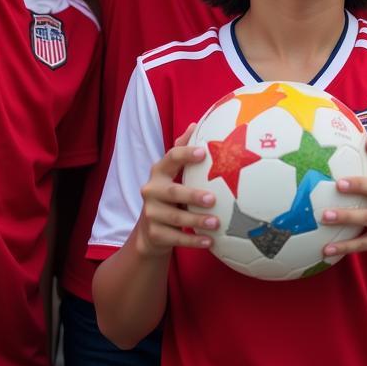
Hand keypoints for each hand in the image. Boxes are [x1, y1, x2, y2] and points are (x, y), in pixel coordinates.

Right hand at [134, 124, 217, 258]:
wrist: (150, 232)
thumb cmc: (169, 195)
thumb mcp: (172, 174)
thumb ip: (182, 151)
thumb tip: (194, 124)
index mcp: (159, 172)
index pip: (170, 158)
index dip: (186, 154)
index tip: (204, 152)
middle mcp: (151, 191)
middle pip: (172, 192)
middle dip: (192, 195)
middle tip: (213, 198)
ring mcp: (151, 214)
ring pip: (176, 218)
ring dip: (197, 221)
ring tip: (217, 223)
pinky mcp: (154, 234)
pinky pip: (176, 239)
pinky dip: (194, 241)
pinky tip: (210, 241)